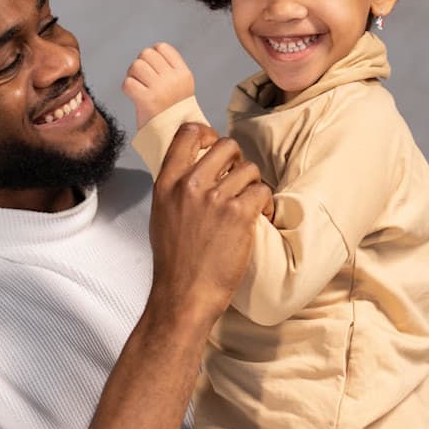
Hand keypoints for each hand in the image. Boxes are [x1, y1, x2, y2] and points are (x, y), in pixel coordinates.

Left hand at [123, 42, 194, 129]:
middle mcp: (174, 80)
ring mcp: (161, 89)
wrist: (173, 139)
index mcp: (184, 74)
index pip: (162, 47)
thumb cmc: (172, 113)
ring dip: (132, 75)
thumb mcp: (179, 88)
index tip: (152, 70)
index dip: (152, 55)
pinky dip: (127, 89)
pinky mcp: (147, 100)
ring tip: (138, 88)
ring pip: (136, 65)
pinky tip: (134, 97)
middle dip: (140, 65)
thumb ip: (168, 69)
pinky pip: (128, 83)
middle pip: (146, 54)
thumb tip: (148, 52)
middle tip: (142, 80)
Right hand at [148, 123, 270, 325]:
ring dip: (254, 185)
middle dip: (238, 161)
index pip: (187, 133)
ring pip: (249, 169)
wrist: (185, 295)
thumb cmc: (174, 263)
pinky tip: (260, 218)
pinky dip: (266, 204)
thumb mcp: (161, 215)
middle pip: (226, 146)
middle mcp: (190, 185)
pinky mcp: (240, 214)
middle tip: (239, 181)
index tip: (214, 145)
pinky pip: (263, 191)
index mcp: (167, 184)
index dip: (207, 133)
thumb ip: (175, 188)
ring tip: (249, 206)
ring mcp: (215, 199)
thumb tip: (193, 169)